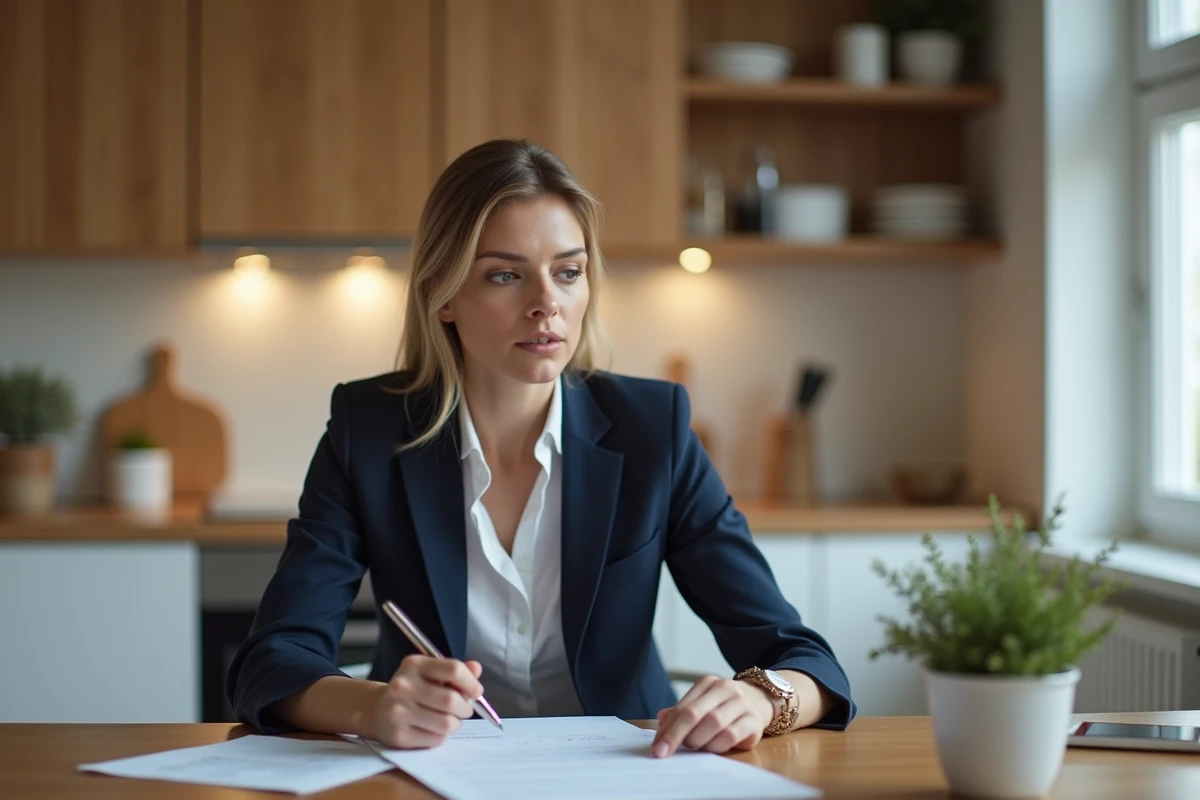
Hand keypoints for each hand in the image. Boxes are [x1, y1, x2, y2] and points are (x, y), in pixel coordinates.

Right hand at [368, 655, 483, 748]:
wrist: (376, 710)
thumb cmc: (412, 689)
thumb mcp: (430, 673)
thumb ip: (454, 670)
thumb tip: (476, 669)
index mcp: (414, 665)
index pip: (453, 669)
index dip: (471, 683)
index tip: (476, 691)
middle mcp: (402, 686)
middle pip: (452, 700)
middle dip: (465, 707)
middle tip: (464, 709)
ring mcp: (398, 712)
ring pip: (447, 723)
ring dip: (455, 723)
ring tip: (448, 719)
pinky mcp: (398, 735)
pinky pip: (436, 739)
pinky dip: (441, 736)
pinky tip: (432, 728)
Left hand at [651, 675, 774, 757]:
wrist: (760, 700)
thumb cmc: (724, 706)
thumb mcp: (702, 704)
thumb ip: (682, 712)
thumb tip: (661, 719)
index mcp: (707, 683)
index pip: (682, 707)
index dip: (667, 729)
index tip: (656, 747)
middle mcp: (725, 689)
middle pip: (694, 713)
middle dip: (676, 736)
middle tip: (664, 752)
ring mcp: (741, 703)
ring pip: (713, 723)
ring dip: (698, 740)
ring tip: (692, 747)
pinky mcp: (754, 720)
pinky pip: (731, 735)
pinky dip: (717, 745)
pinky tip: (711, 749)